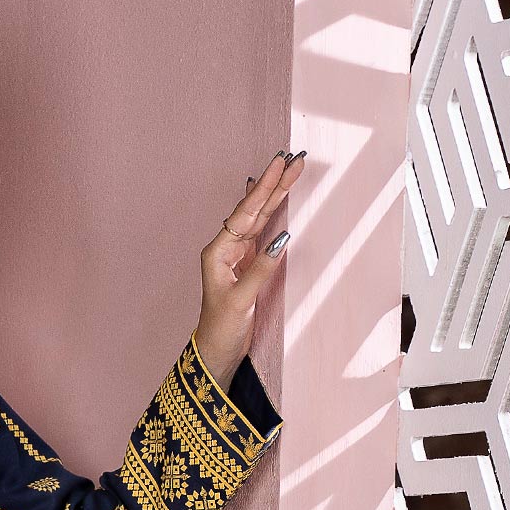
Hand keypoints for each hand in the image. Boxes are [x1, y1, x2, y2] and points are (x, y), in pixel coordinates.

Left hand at [193, 146, 303, 390]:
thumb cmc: (221, 329)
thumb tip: (282, 238)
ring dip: (276, 194)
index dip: (264, 188)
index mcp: (218, 252)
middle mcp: (226, 248)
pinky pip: (262, 231)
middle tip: (293, 157)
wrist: (216, 352)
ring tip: (291, 169)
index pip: (245, 213)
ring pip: (260, 217)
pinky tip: (273, 196)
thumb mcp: (241, 300)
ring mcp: (238, 255)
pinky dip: (271, 212)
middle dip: (274, 183)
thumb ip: (261, 269)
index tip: (280, 164)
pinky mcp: (248, 264)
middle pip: (254, 209)